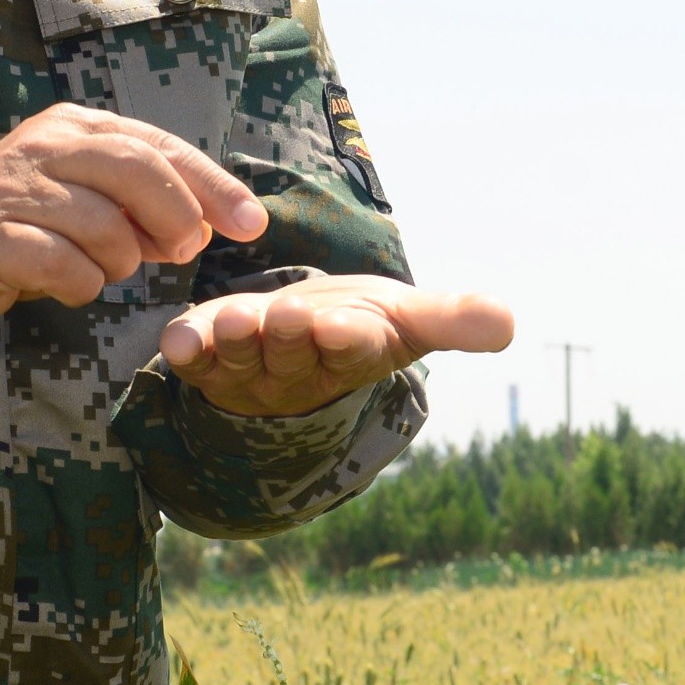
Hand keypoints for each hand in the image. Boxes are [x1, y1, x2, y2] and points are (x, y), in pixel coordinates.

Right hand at [0, 104, 270, 328]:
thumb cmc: (29, 222)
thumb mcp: (91, 199)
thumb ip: (144, 207)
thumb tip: (203, 228)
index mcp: (75, 126)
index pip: (158, 145)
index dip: (211, 185)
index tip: (251, 222)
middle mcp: (42, 145)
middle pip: (135, 169)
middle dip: (174, 217)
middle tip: (182, 252)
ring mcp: (11, 188)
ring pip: (102, 225)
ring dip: (120, 261)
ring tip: (103, 269)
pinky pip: (62, 265)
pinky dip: (82, 286)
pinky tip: (70, 286)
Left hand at [160, 274, 517, 417]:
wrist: (298, 336)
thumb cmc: (358, 322)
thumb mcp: (407, 316)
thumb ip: (453, 318)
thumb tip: (508, 324)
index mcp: (353, 353)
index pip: (354, 350)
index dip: (347, 339)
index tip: (344, 326)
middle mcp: (300, 369)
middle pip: (295, 354)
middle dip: (290, 335)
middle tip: (287, 315)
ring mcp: (251, 369)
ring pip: (242, 359)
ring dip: (236, 342)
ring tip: (236, 320)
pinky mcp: (208, 359)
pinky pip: (194, 359)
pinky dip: (184, 350)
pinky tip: (176, 342)